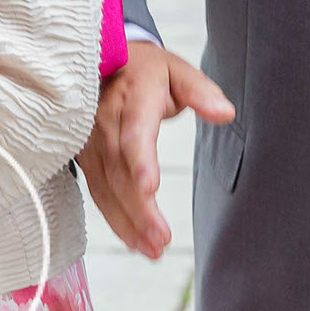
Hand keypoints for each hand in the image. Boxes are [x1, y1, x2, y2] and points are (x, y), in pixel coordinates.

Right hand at [79, 42, 232, 259]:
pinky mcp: (84, 156)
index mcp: (133, 95)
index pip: (135, 131)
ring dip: (127, 221)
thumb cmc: (148, 71)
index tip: (151, 188)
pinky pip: (97, 191)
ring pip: (105, 186)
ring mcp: (89, 139)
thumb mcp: (178, 71)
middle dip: (138, 207)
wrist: (104, 61)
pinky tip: (133, 241)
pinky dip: (114, 219)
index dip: (140, 160)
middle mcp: (104, 118)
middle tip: (161, 239)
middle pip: (119, 168)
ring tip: (152, 249)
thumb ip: (201, 91)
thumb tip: (225, 113)